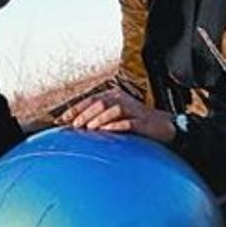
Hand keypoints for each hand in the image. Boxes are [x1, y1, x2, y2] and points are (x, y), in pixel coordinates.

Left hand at [56, 87, 176, 142]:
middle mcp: (121, 100)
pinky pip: (128, 122)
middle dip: (84, 113)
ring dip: (98, 119)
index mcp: (112, 96)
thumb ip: (96, 119)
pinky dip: (116, 126)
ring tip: (88, 128)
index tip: (61, 120)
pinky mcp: (142, 121)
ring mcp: (132, 110)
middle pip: (99, 102)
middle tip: (74, 125)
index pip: (89, 100)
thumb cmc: (135, 123)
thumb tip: (73, 127)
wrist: (164, 127)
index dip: (74, 109)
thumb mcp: (114, 117)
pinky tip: (107, 130)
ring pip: (112, 109)